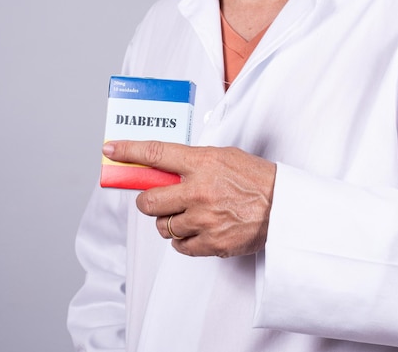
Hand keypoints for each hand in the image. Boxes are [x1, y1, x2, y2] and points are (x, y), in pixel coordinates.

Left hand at [102, 140, 276, 257]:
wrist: (285, 208)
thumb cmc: (256, 180)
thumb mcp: (224, 157)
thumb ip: (193, 162)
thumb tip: (163, 167)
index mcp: (202, 163)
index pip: (155, 153)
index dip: (128, 151)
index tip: (111, 150)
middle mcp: (198, 191)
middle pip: (149, 201)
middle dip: (147, 202)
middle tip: (154, 200)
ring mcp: (204, 220)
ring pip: (163, 227)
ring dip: (168, 222)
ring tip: (187, 216)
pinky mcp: (211, 243)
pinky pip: (180, 247)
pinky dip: (183, 241)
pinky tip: (197, 231)